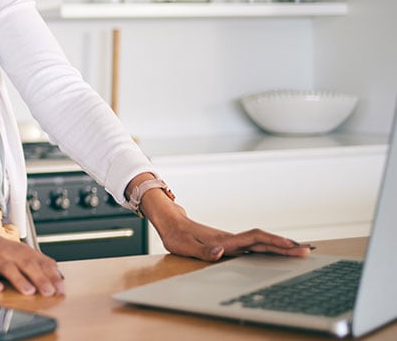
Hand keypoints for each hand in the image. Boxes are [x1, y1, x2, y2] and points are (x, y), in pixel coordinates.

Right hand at [0, 230, 64, 295]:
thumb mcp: (22, 252)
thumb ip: (41, 263)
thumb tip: (61, 277)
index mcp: (23, 252)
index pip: (42, 263)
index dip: (52, 276)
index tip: (60, 289)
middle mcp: (11, 254)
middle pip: (27, 265)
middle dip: (40, 279)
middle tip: (49, 292)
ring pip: (8, 268)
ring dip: (19, 280)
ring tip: (28, 291)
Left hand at [156, 213, 311, 260]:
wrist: (172, 223)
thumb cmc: (177, 236)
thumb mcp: (185, 246)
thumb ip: (203, 250)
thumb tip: (221, 252)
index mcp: (225, 240)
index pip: (254, 239)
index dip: (272, 242)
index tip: (290, 245)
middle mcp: (232, 239)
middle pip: (263, 241)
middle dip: (284, 246)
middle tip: (306, 251)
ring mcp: (232, 241)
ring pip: (260, 243)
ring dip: (279, 247)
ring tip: (299, 252)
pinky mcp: (230, 244)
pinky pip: (254, 246)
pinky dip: (268, 249)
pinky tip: (276, 254)